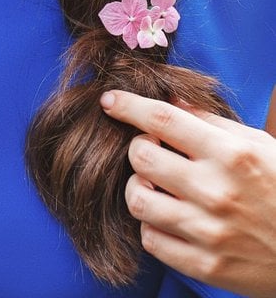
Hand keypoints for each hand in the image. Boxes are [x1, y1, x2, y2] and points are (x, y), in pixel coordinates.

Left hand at [100, 90, 275, 297]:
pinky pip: (151, 240)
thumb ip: (211, 121)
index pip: (161, 120)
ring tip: (156, 185)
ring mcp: (208, 232)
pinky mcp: (205, 266)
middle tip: (151, 150)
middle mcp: (215, 191)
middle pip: (141, 158)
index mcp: (230, 154)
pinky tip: (167, 216)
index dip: (128, 106)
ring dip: (139, 187)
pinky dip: (152, 224)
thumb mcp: (257, 144)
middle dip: (138, 148)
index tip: (109, 100)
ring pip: (138, 200)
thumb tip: (171, 100)